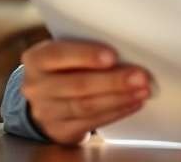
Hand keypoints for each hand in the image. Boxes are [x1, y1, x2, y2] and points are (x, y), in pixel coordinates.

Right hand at [20, 40, 150, 144]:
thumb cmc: (66, 67)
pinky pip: (91, 122)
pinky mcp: (60, 130)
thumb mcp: (68, 52)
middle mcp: (37, 86)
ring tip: (143, 90)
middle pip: (78, 84)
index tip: (113, 56)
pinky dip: (116, 112)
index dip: (87, 55)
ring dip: (119, 98)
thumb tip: (128, 50)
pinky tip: (133, 103)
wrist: (48, 98)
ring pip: (86, 106)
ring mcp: (46, 111)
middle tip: (141, 76)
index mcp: (37, 59)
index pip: (59, 54)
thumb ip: (88, 49)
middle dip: (113, 81)